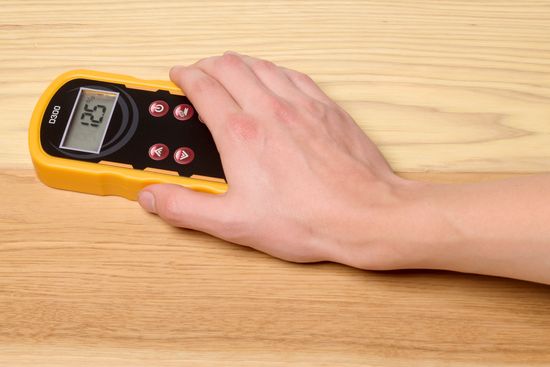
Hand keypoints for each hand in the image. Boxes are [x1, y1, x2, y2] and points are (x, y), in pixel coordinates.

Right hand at [138, 52, 423, 268]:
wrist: (365, 215)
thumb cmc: (308, 220)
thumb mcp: (234, 223)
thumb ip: (187, 207)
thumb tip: (154, 196)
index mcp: (241, 133)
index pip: (204, 87)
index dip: (185, 76)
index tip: (178, 76)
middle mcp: (270, 110)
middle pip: (230, 66)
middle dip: (208, 64)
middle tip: (200, 71)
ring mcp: (301, 105)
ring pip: (262, 65)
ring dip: (240, 63)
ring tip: (231, 70)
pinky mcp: (327, 108)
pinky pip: (293, 74)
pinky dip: (274, 70)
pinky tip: (274, 79)